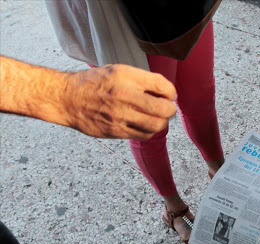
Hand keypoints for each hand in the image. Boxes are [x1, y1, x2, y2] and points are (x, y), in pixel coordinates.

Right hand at [62, 64, 176, 138]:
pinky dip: (150, 131)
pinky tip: (145, 125)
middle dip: (170, 109)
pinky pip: (143, 135)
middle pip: (164, 109)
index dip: (171, 92)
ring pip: (156, 125)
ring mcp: (120, 115)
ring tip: (158, 118)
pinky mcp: (116, 130)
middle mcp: (124, 95)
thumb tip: (165, 93)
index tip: (170, 95)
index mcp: (126, 76)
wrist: (67, 99)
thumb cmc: (94, 83)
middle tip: (168, 108)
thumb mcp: (117, 71)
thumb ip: (141, 80)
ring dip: (162, 122)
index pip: (162, 85)